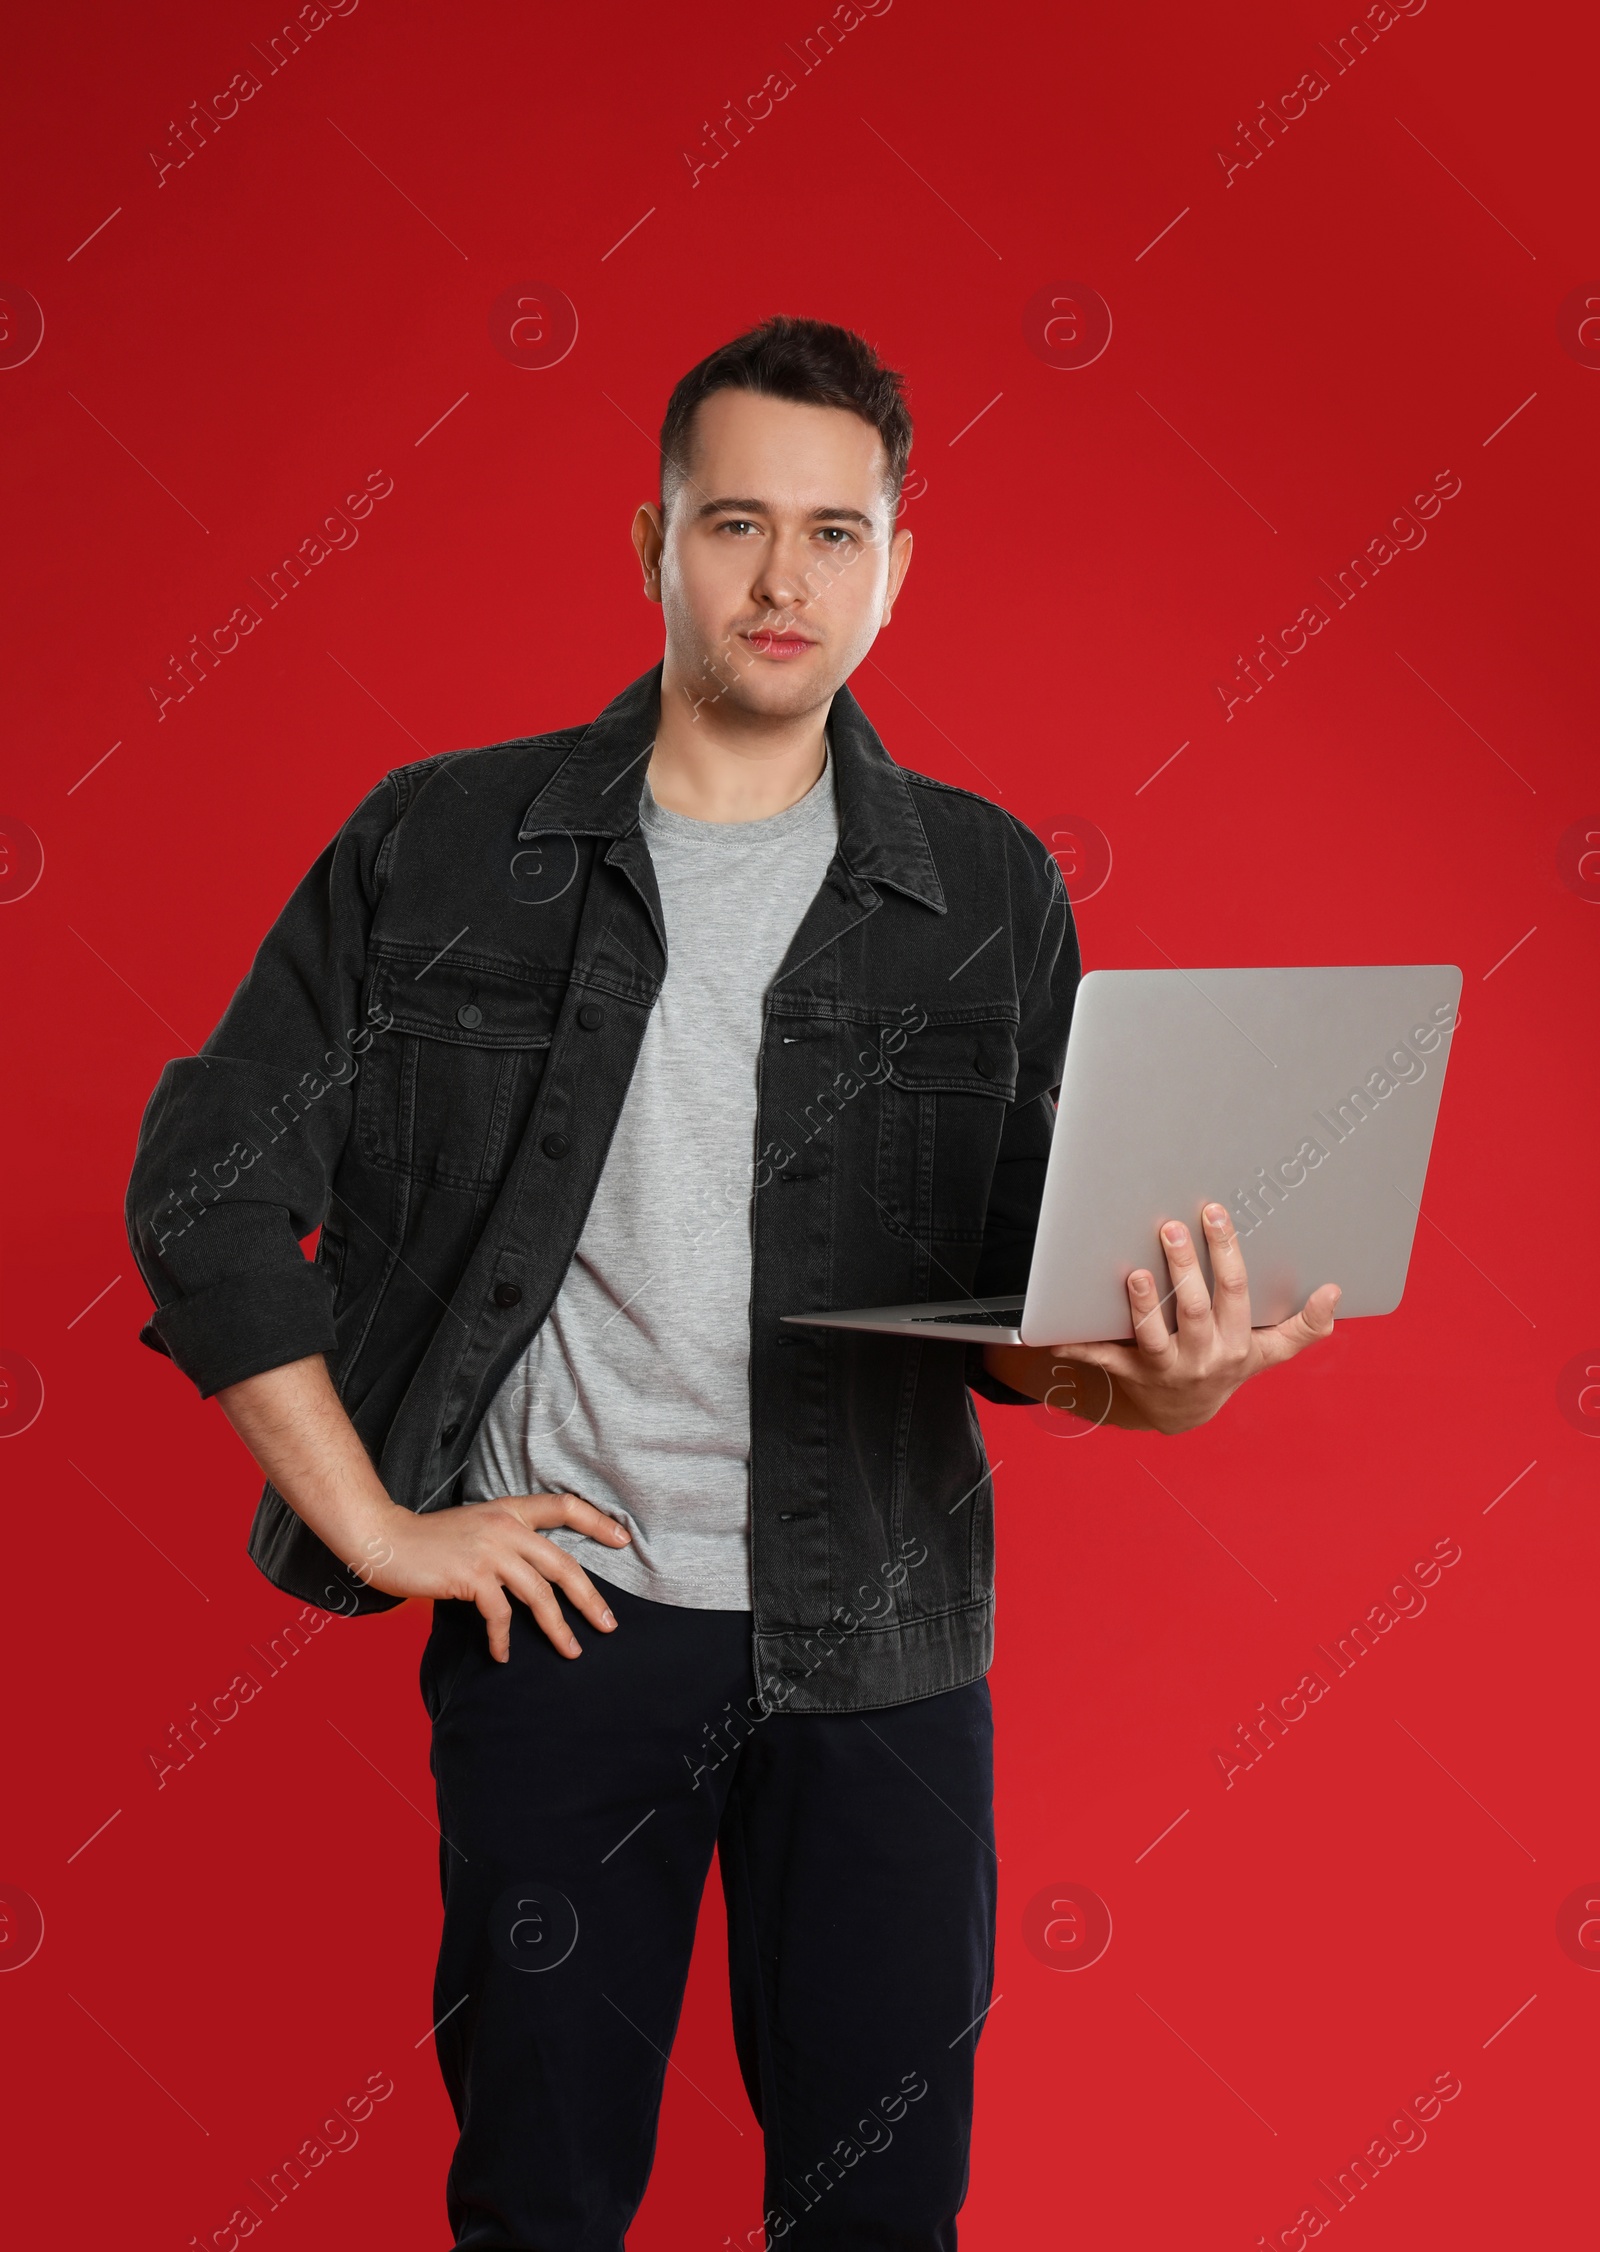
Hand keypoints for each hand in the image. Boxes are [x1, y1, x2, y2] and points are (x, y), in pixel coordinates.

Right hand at [362, 1491, 633, 1662]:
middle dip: (590, 1598)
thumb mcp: (475, 1528)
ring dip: (557, 1628)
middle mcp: (505, 1526)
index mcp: (509, 1510)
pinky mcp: (471, 1575)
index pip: (565, 1506)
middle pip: (563, 1564)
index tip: (624, 1541)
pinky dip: (503, 1639)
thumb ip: (506, 1541)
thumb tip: (536, 1575)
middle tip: (608, 1625)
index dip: (598, 1522)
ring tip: (570, 1651)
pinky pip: (501, 1614)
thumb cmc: (428, 1540)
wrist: (385, 1539)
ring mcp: (489, 1550)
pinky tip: (502, 1655)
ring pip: (540, 1594)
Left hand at [986, 1202, 1340, 1435]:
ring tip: (1136, 1274)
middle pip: (1195, 1308)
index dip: (1227, 1252)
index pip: (1234, 1292)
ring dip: (1143, 1305)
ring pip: (1153, 1336)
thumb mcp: (1267, 1352)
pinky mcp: (1130, 1374)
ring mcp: (1165, 1368)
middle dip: (1185, 1267)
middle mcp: (1202, 1356)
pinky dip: (1080, 1345)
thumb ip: (1303, 1327)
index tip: (1214, 1212)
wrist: (1184, 1414)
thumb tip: (1335, 1292)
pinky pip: (1104, 1359)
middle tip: (1171, 1227)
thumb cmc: (1227, 1366)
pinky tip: (1058, 1332)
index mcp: (1236, 1343)